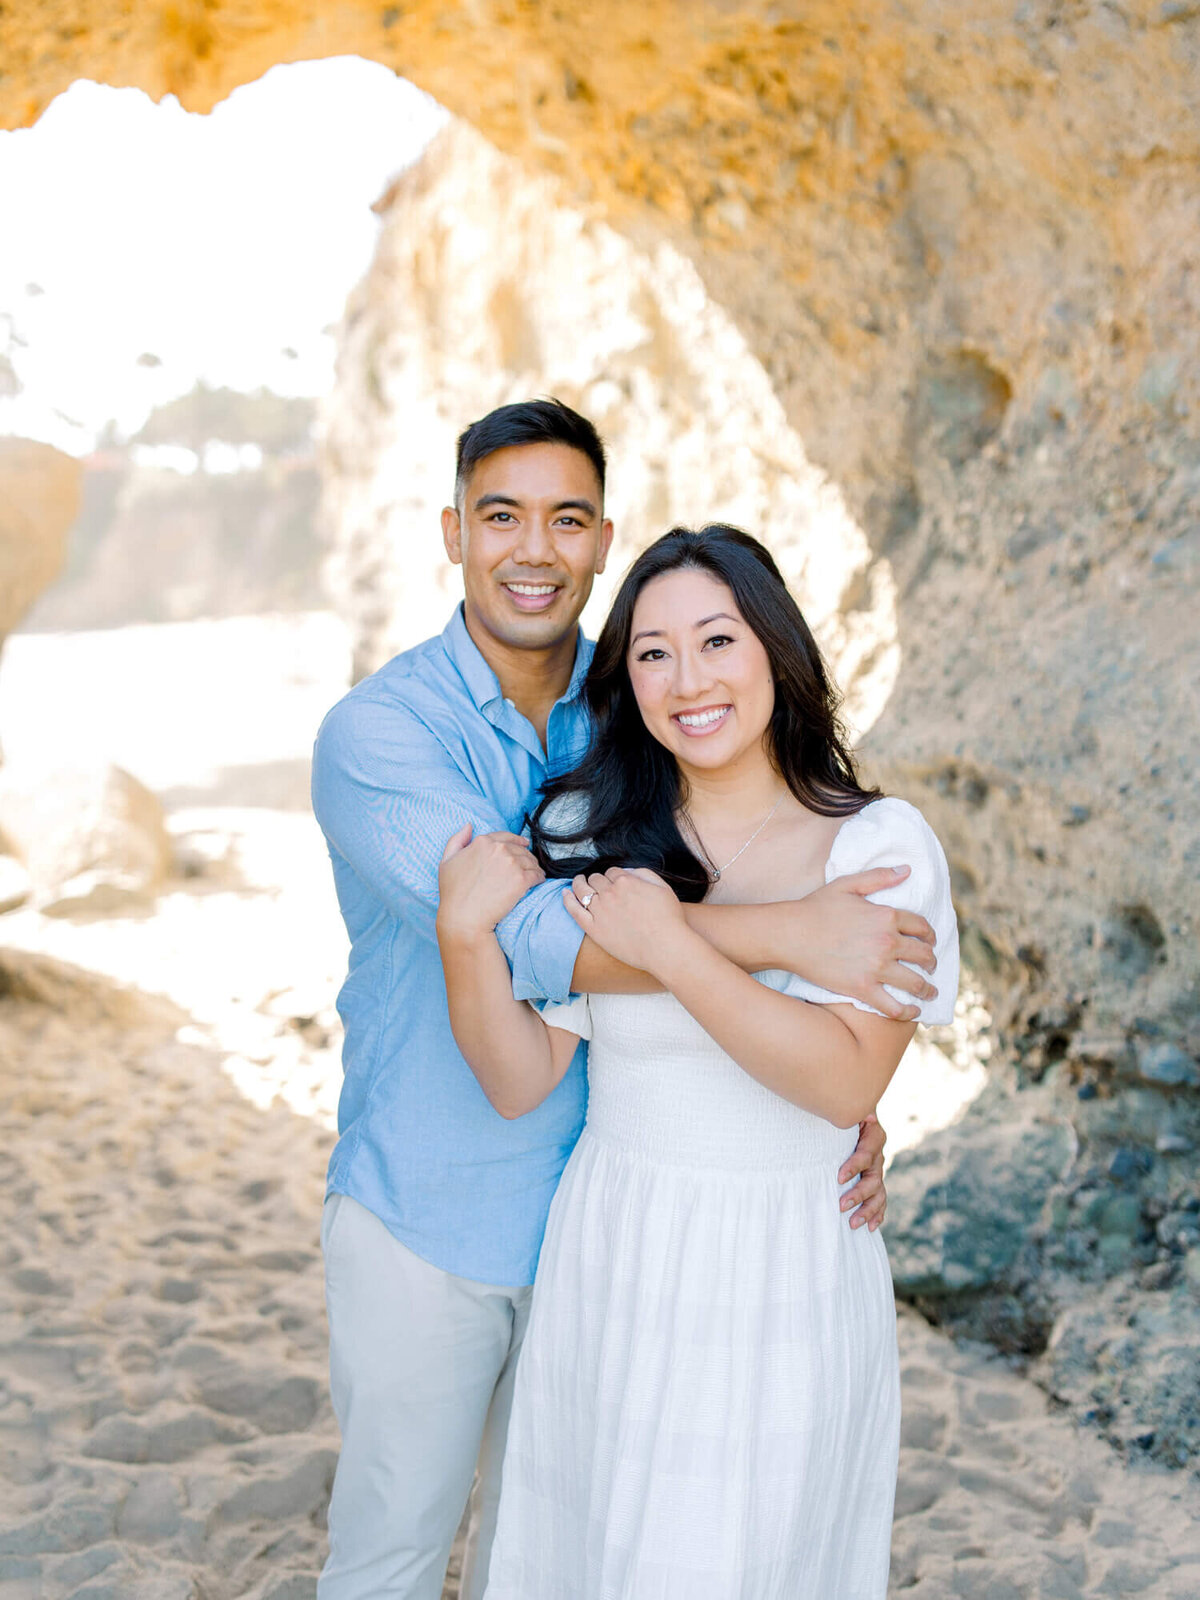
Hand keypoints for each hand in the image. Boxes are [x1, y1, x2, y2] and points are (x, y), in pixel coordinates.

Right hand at [437, 824, 544, 940]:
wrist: (464, 918)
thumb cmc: (453, 894)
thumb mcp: (446, 862)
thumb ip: (457, 840)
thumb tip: (469, 825)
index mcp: (482, 842)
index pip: (506, 837)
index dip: (516, 841)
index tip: (523, 845)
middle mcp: (498, 849)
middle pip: (520, 849)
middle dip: (525, 856)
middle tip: (528, 865)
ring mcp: (511, 863)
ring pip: (531, 861)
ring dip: (534, 867)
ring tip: (534, 874)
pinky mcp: (522, 880)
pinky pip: (537, 875)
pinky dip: (539, 878)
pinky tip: (538, 881)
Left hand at [563, 867, 688, 975]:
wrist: (664, 947)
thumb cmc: (668, 919)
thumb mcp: (662, 888)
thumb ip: (644, 874)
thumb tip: (628, 872)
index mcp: (626, 881)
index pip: (612, 872)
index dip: (613, 876)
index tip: (614, 882)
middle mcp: (609, 893)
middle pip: (595, 879)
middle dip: (597, 880)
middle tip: (597, 884)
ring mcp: (599, 911)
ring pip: (582, 890)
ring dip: (579, 883)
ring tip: (578, 882)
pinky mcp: (593, 928)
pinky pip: (574, 910)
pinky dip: (567, 899)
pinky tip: (565, 893)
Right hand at [788, 868, 937, 1021]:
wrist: (790, 934)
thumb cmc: (816, 907)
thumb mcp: (847, 885)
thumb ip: (879, 877)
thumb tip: (906, 870)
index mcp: (886, 916)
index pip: (921, 927)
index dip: (930, 935)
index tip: (930, 942)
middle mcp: (887, 943)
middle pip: (923, 955)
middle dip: (931, 961)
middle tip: (931, 966)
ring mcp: (876, 968)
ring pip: (915, 983)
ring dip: (927, 988)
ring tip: (930, 991)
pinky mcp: (862, 989)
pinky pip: (894, 1006)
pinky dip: (908, 1012)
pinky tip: (913, 1011)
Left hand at [838, 1113, 887, 1230]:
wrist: (852, 1114)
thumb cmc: (845, 1110)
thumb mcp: (849, 1108)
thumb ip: (852, 1111)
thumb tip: (865, 1114)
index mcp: (874, 1136)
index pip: (866, 1155)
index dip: (854, 1167)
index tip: (839, 1178)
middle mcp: (879, 1155)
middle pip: (873, 1179)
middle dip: (858, 1195)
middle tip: (841, 1206)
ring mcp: (878, 1170)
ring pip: (878, 1193)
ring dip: (867, 1210)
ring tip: (853, 1223)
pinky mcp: (875, 1180)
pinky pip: (880, 1199)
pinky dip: (877, 1214)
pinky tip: (871, 1227)